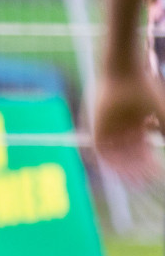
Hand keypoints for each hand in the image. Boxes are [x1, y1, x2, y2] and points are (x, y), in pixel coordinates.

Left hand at [94, 64, 164, 182]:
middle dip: (138, 171)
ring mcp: (109, 129)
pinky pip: (101, 150)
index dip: (149, 165)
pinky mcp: (97, 127)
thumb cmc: (146, 89)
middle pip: (129, 157)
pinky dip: (111, 162)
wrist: (125, 72)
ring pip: (117, 156)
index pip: (142, 152)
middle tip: (146, 183)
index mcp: (137, 126)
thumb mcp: (162, 112)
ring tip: (137, 180)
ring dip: (126, 170)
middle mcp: (122, 130)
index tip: (158, 175)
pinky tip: (122, 171)